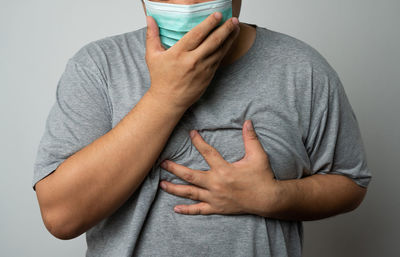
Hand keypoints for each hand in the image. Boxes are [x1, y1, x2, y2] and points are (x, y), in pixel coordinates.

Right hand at [145, 12, 239, 110]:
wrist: (169, 100)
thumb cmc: (160, 78)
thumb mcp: (152, 56)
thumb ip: (152, 35)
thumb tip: (150, 18)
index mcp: (179, 53)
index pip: (197, 34)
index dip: (209, 23)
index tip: (217, 15)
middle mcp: (193, 60)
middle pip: (213, 41)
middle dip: (225, 28)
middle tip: (233, 19)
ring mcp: (203, 69)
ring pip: (220, 51)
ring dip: (229, 38)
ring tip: (236, 27)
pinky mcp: (208, 76)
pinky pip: (219, 60)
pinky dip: (225, 49)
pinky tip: (230, 41)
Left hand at [159, 120, 279, 215]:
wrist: (268, 200)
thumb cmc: (262, 177)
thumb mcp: (258, 156)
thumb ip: (251, 138)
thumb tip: (248, 122)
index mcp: (224, 170)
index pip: (207, 153)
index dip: (198, 142)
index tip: (191, 133)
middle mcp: (216, 184)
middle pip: (190, 175)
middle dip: (175, 169)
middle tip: (162, 163)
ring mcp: (215, 198)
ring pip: (190, 193)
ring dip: (175, 188)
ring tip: (162, 184)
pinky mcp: (217, 208)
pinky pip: (199, 210)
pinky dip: (187, 210)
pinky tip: (176, 209)